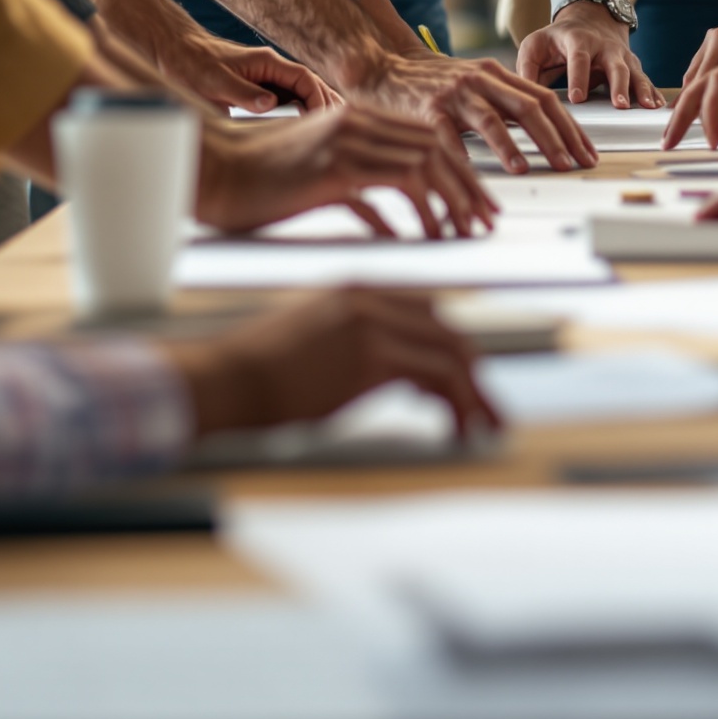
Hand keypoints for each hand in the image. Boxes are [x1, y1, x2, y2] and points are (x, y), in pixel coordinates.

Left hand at [161, 35, 338, 116]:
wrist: (176, 53)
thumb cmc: (193, 64)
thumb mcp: (215, 81)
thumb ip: (244, 93)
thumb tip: (270, 104)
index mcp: (267, 62)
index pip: (305, 78)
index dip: (318, 97)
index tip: (324, 119)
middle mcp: (271, 69)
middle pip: (311, 85)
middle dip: (327, 104)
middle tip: (341, 128)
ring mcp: (267, 78)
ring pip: (302, 93)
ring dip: (317, 108)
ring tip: (332, 131)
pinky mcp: (259, 89)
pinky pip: (288, 100)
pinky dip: (302, 111)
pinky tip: (308, 128)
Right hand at [166, 286, 500, 440]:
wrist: (229, 377)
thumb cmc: (259, 370)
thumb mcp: (314, 338)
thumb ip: (354, 342)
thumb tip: (389, 372)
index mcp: (358, 289)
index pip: (427, 311)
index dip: (451, 347)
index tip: (466, 382)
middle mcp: (372, 300)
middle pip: (446, 329)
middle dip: (474, 371)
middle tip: (488, 409)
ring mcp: (374, 325)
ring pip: (451, 352)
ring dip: (474, 393)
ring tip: (485, 426)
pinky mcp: (372, 359)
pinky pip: (437, 377)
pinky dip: (458, 403)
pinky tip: (459, 429)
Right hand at [194, 103, 497, 238]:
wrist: (212, 168)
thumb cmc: (259, 174)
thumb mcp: (319, 165)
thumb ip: (358, 174)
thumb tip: (390, 213)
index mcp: (358, 116)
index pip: (430, 137)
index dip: (462, 170)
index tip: (478, 203)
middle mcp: (356, 123)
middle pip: (435, 150)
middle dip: (467, 189)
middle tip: (483, 221)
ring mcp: (343, 145)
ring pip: (420, 169)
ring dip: (446, 205)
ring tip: (458, 235)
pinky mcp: (327, 173)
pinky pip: (384, 194)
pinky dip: (407, 219)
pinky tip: (416, 242)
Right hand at [358, 49, 599, 173]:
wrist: (385, 67)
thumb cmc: (435, 82)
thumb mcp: (477, 84)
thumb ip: (507, 102)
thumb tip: (547, 130)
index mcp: (498, 75)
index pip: (546, 100)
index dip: (571, 128)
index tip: (586, 152)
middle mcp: (481, 80)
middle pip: (528, 108)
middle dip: (555, 139)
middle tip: (571, 164)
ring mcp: (454, 94)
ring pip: (490, 120)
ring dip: (512, 147)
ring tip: (525, 168)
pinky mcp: (427, 109)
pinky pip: (446, 135)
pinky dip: (460, 154)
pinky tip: (469, 172)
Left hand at [516, 2, 661, 108]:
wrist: (589, 20)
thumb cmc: (557, 39)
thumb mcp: (535, 45)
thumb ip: (526, 69)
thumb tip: (523, 96)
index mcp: (578, 40)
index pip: (578, 58)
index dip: (578, 77)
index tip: (576, 98)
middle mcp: (604, 47)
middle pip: (614, 65)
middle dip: (618, 85)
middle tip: (619, 105)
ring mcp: (622, 56)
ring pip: (635, 73)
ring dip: (642, 89)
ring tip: (646, 106)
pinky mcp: (632, 66)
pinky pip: (645, 80)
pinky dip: (653, 93)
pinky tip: (657, 107)